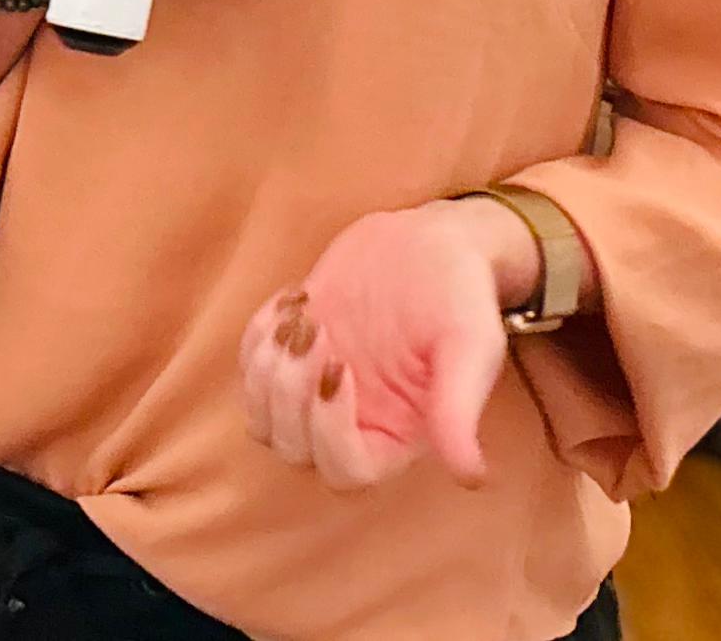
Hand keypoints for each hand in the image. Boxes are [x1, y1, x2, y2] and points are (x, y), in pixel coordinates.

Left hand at [239, 199, 532, 491]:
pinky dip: (256, 341)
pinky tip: (294, 301)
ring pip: (264, 420)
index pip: (347, 470)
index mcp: (397, 436)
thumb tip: (470, 475)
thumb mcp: (470, 345)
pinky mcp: (293, 355)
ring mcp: (317, 392)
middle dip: (291, 394)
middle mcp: (354, 424)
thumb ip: (459, 410)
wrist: (431, 244)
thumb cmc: (459, 296)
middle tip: (315, 331)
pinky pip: (251, 371)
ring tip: (299, 318)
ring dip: (266, 373)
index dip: (331, 431)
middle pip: (296, 449)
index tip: (340, 367)